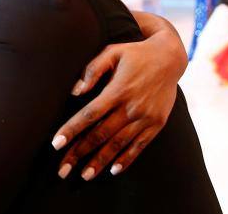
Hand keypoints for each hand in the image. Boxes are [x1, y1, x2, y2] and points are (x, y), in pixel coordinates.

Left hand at [52, 39, 178, 179]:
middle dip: (80, 153)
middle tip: (62, 169)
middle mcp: (131, 107)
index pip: (89, 114)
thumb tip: (75, 91)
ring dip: (100, 161)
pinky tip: (113, 170)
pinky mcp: (156, 124)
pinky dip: (126, 159)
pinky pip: (139, 146)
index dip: (71, 130)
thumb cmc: (134, 53)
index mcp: (117, 90)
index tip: (56, 144)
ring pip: (118, 144)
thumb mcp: (112, 52)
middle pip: (100, 134)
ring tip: (84, 175)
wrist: (170, 58)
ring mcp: (145, 117)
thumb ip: (92, 70)